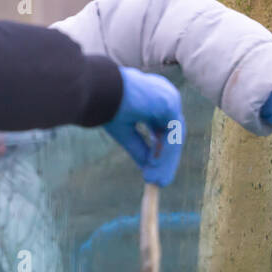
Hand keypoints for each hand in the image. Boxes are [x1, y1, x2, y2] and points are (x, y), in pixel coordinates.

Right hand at [104, 67, 184, 185]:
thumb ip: (139, 147)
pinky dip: (164, 153)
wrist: (98, 90)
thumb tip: (148, 167)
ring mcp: (170, 98)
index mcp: (155, 99)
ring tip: (156, 180)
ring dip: (164, 161)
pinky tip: (153, 166)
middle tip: (160, 181)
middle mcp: (165, 96)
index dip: (160, 151)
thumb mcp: (125, 131)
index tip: (153, 170)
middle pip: (172, 134)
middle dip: (166, 160)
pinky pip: (171, 134)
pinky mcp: (169, 103)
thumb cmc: (106, 105)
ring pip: (173, 137)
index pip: (164, 129)